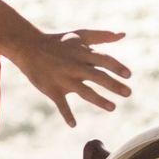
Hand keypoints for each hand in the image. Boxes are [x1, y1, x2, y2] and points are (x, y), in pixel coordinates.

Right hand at [14, 29, 130, 126]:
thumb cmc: (59, 42)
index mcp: (83, 53)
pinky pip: (61, 104)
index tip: (129, 75)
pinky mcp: (52, 90)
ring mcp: (64, 79)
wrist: (29, 48)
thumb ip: (102, 36)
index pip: (104, 60)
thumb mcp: (80, 35)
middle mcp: (75, 66)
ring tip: (113, 108)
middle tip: (128, 93)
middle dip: (114, 85)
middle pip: (98, 77)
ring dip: (99, 100)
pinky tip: (74, 124)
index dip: (117, 67)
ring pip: (84, 92)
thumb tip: (123, 34)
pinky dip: (66, 114)